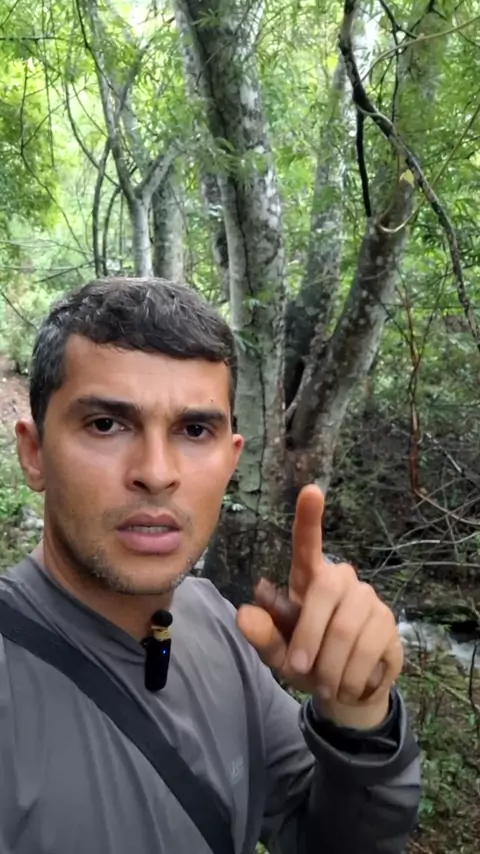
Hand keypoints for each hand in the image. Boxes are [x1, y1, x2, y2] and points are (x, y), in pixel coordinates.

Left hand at [237, 485, 402, 728]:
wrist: (349, 691)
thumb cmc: (308, 662)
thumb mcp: (278, 653)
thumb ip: (262, 635)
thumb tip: (243, 614)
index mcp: (309, 580)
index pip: (308, 545)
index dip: (309, 519)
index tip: (311, 491)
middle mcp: (340, 580)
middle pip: (324, 594)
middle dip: (308, 638)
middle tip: (299, 670)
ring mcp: (368, 599)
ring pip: (345, 630)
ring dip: (329, 666)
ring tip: (324, 683)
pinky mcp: (389, 623)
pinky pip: (368, 650)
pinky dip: (350, 677)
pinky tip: (347, 685)